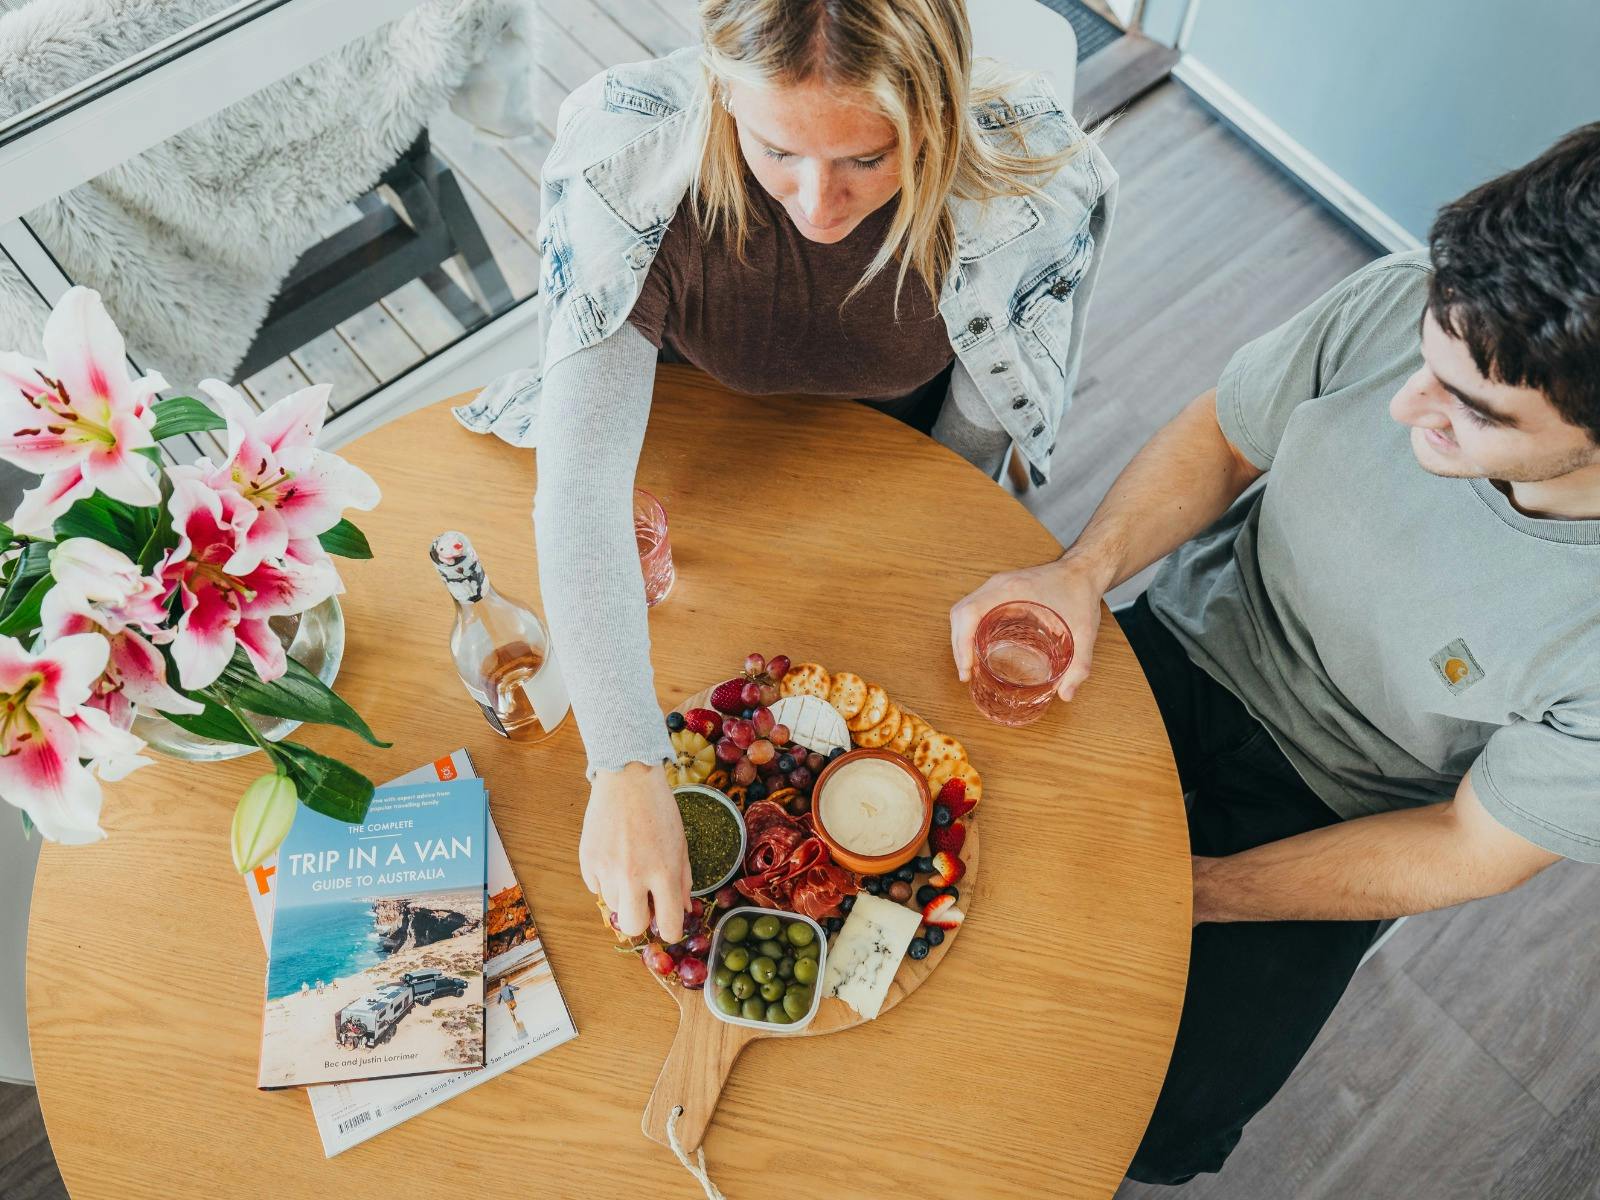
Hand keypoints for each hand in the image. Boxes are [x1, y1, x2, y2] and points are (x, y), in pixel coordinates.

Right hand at [579, 761, 692, 942]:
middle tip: (644, 905)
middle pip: (633, 927)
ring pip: (613, 907)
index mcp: (665, 872)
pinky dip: (605, 880)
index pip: (669, 925)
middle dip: (640, 922)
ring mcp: (608, 869)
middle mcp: (635, 875)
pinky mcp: (587, 861)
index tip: (668, 926)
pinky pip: (596, 887)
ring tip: (629, 868)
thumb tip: (684, 909)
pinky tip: (614, 857)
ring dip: (623, 896)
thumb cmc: (659, 810)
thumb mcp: (681, 844)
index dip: (670, 931)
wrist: (628, 779)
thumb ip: (683, 880)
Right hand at [949, 553, 1110, 700]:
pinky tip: (979, 648)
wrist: (1084, 570)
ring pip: (964, 610)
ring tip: (969, 664)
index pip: (969, 612)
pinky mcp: (1000, 590)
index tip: (967, 667)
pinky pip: (974, 607)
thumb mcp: (1084, 631)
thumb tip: (1066, 695)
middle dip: (958, 645)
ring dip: (960, 637)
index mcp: (1012, 590)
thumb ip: (1079, 664)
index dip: (961, 642)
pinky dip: (969, 629)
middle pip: (960, 613)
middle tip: (966, 672)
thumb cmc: (1081, 593)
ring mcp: (997, 586)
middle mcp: (998, 585)